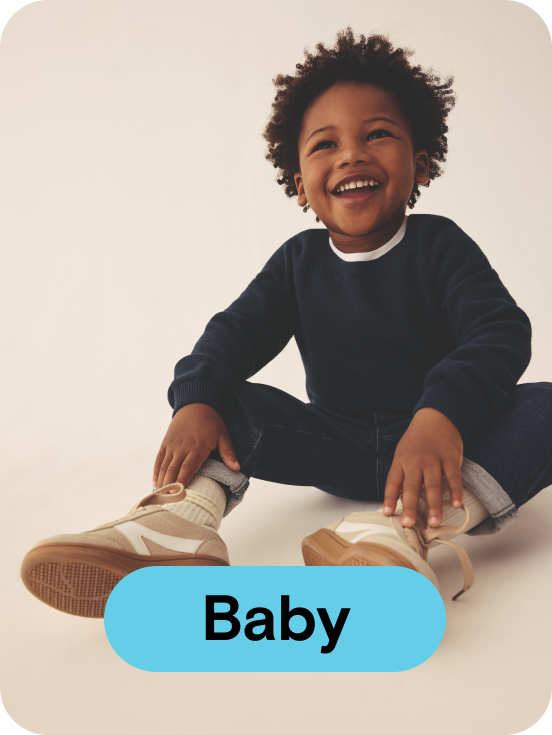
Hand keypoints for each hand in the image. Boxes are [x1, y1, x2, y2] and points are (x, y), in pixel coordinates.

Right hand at [153, 403, 239, 491]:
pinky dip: (156, 471)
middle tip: (166, 503)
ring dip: (161, 482)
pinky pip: (159, 459)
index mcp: (197, 446)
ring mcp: (172, 444)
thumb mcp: (223, 434)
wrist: (196, 403)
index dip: (182, 482)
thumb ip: (228, 452)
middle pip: (173, 470)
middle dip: (169, 487)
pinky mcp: (165, 442)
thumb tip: (237, 468)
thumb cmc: (211, 420)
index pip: (188, 468)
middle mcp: (182, 446)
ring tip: (159, 497)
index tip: (177, 495)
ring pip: (164, 466)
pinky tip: (156, 483)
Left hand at [382, 407, 463, 527]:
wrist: (435, 417)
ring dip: (434, 505)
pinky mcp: (450, 457)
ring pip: (433, 485)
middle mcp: (415, 461)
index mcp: (401, 461)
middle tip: (409, 525)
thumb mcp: (402, 454)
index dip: (389, 498)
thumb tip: (395, 500)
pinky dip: (455, 491)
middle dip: (410, 507)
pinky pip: (453, 477)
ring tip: (434, 523)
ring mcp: (433, 459)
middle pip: (411, 487)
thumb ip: (401, 475)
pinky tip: (456, 504)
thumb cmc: (417, 441)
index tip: (387, 513)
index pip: (392, 482)